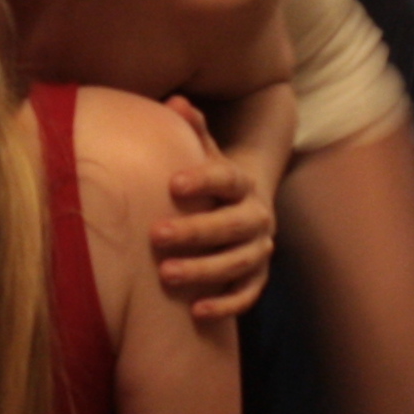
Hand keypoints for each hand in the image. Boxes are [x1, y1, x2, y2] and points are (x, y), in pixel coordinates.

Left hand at [150, 96, 274, 318]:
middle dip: (195, 231)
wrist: (244, 205)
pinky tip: (197, 312)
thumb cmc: (208, 179)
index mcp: (241, 183)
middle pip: (231, 225)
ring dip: (204, 270)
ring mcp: (258, 249)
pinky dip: (226, 304)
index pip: (227, 179)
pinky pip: (247, 294)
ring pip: (238, 262)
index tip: (172, 184)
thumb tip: (175, 101)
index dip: (203, 180)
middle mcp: (255, 216)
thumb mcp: (203, 152)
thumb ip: (192, 130)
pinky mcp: (256, 278)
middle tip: (155, 235)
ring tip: (165, 275)